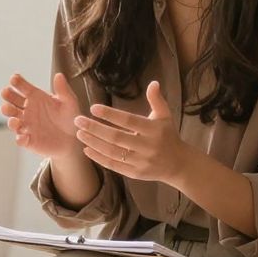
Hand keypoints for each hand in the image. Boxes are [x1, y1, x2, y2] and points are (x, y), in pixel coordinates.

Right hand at [1, 72, 83, 159]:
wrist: (72, 140)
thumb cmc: (69, 118)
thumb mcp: (69, 102)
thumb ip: (63, 90)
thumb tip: (59, 75)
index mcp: (36, 97)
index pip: (23, 87)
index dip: (17, 82)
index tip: (14, 79)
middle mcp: (27, 110)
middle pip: (12, 102)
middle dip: (7, 97)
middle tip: (6, 92)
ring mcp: (26, 125)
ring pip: (13, 121)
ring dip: (11, 119)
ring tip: (14, 119)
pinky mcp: (28, 140)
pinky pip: (21, 140)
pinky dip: (20, 138)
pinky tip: (23, 137)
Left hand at [74, 82, 189, 183]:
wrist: (179, 164)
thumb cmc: (168, 136)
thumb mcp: (165, 116)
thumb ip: (157, 100)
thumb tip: (153, 82)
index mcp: (154, 130)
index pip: (129, 121)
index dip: (110, 115)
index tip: (93, 108)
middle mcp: (148, 147)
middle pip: (116, 137)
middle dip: (95, 128)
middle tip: (78, 120)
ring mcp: (141, 162)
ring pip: (112, 152)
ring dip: (93, 143)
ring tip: (79, 133)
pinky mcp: (136, 174)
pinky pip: (114, 166)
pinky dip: (98, 158)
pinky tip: (87, 149)